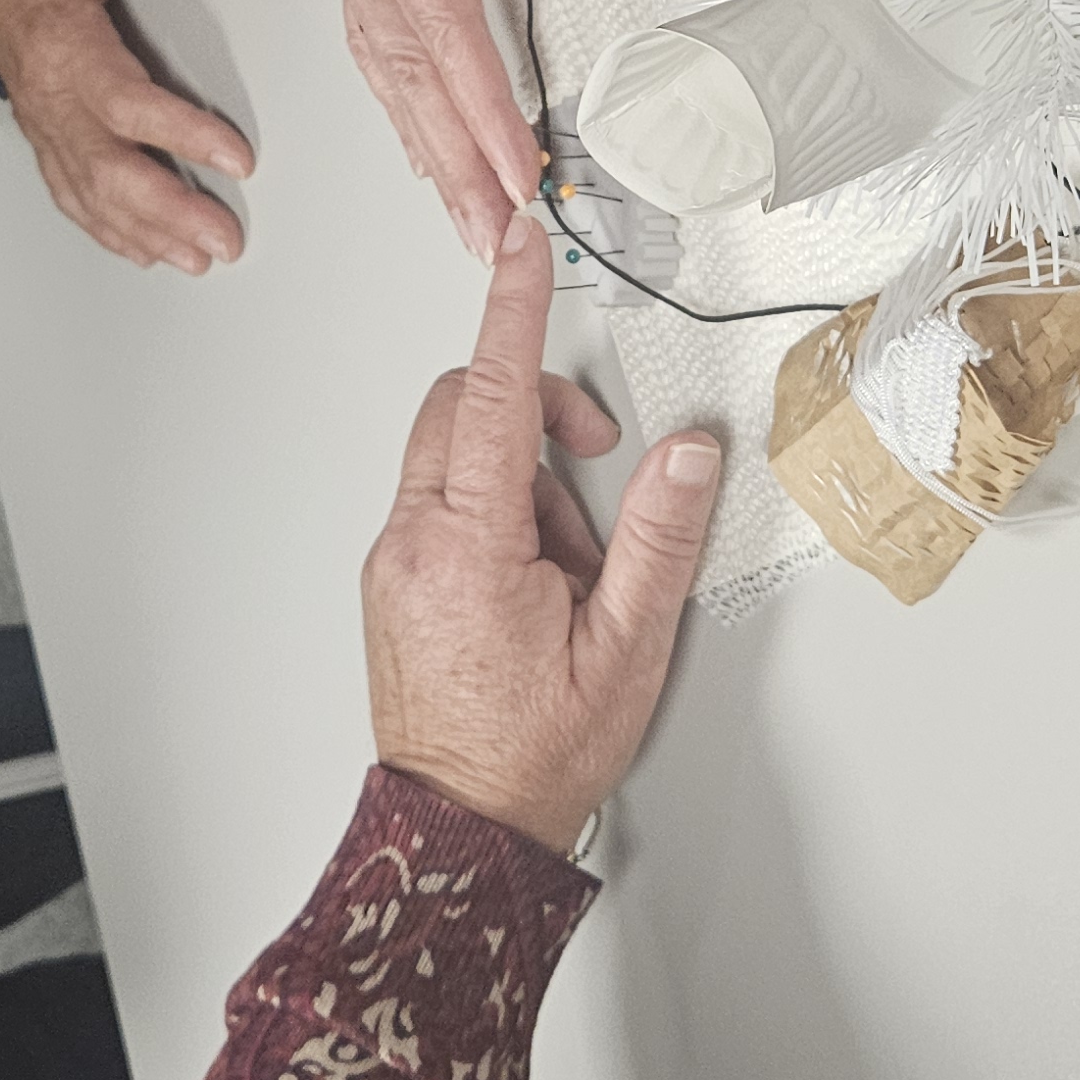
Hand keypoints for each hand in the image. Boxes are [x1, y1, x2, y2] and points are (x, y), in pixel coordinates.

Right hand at [0, 0, 254, 273]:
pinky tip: (143, 247)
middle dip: (168, 210)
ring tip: (197, 256)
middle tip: (223, 236)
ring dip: (144, 231)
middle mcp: (47, 92)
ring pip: (89, 190)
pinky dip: (107, 227)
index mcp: (60, 40)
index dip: (179, 134)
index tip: (232, 157)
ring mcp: (43, 117)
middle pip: (106, 167)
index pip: (123, 101)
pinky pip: (71, 190)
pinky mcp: (46, 129)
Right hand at [16, 0, 595, 255]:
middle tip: (494, 231)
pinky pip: (375, 46)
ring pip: (384, 71)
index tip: (518, 166)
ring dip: (428, 150)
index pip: (440, 24)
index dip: (483, 105)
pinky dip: (403, 106)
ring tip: (466, 216)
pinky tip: (425, 143)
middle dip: (455, 161)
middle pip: (406, 72)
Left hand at [363, 216, 719, 852]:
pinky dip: (496, 519)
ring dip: (521, 484)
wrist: (461, 835)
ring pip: (455, 462)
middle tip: (595, 468)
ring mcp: (394, 561)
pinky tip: (536, 586)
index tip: (520, 244)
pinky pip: (444, 507)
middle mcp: (413, 542)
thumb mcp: (626, 647)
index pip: (492, 395)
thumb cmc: (535, 754)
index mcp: (469, 547)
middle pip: (463, 413)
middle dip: (535, 415)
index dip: (511, 310)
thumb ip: (659, 537)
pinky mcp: (392, 582)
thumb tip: (687, 453)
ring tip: (569, 574)